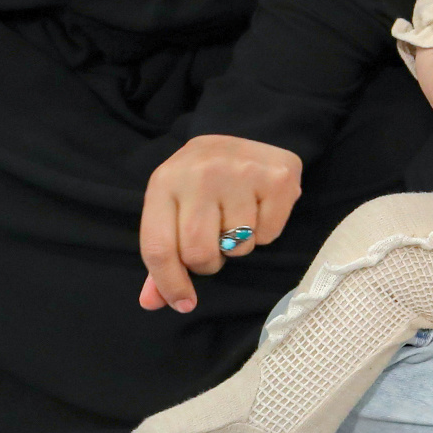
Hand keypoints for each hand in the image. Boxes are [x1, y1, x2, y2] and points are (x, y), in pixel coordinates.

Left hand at [138, 135, 301, 312]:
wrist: (249, 129)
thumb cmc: (203, 180)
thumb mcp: (173, 206)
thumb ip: (164, 253)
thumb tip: (153, 302)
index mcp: (164, 182)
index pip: (159, 248)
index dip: (169, 283)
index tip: (183, 303)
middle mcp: (200, 174)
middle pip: (199, 253)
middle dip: (208, 263)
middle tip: (216, 246)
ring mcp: (241, 173)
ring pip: (238, 247)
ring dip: (239, 245)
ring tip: (238, 218)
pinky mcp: (278, 178)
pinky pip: (269, 234)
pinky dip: (265, 232)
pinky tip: (260, 206)